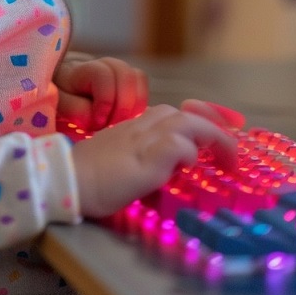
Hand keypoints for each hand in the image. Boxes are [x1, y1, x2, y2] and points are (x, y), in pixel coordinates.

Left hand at [55, 53, 147, 130]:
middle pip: (126, 75)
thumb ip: (77, 111)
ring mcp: (119, 70)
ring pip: (139, 79)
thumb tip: (98, 117)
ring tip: (119, 123)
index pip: (104, 75)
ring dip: (133, 106)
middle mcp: (104, 64)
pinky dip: (139, 107)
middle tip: (112, 125)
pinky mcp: (130, 81)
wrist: (65, 91)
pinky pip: (143, 88)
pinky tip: (126, 120)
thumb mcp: (60, 106)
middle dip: (123, 106)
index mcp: (83, 69)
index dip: (105, 101)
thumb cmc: (61, 99)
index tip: (97, 121)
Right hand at [70, 100, 238, 217]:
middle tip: (230, 156)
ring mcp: (143, 140)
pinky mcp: (145, 158)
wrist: (66, 180)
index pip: (170, 114)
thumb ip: (139, 158)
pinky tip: (187, 167)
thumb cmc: (86, 178)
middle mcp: (140, 128)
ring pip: (186, 123)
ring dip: (212, 138)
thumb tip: (166, 170)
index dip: (197, 121)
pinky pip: (177, 144)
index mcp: (132, 128)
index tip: (214, 138)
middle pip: (184, 115)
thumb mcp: (117, 161)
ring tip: (226, 160)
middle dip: (214, 130)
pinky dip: (188, 153)